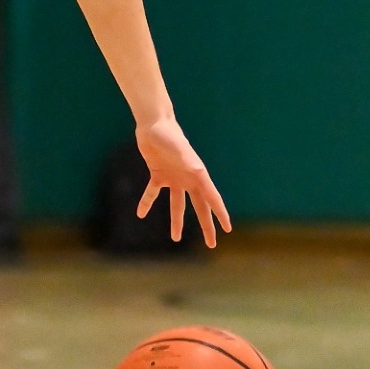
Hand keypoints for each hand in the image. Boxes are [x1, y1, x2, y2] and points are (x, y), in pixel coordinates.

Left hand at [134, 118, 231, 246]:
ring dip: (176, 221)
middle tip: (211, 244)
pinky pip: (152, 193)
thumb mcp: (181, 150)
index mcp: (197, 175)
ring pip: (177, 205)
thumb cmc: (170, 135)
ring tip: (175, 238)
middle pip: (199, 207)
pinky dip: (147, 202)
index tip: (228, 229)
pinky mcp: (158, 174)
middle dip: (206, 225)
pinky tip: (141, 213)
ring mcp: (173, 178)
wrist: (154, 124)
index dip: (220, 214)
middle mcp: (188, 179)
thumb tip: (198, 171)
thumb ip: (188, 161)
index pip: (212, 198)